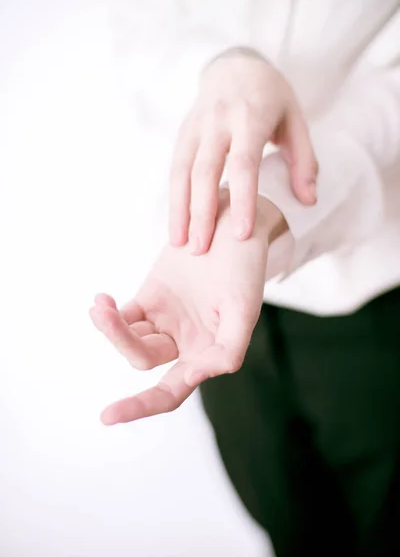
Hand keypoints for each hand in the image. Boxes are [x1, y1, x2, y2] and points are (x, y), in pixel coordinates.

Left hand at [90, 191, 283, 424]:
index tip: (108, 416)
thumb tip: (195, 376)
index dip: (141, 406)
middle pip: (143, 359)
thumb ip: (227, 350)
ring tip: (100, 306)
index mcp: (207, 354)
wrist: (231, 227)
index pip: (171, 392)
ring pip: (129, 338)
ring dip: (110, 327)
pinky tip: (101, 301)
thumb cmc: (245, 269)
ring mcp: (164, 321)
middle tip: (103, 314)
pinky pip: (123, 316)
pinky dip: (108, 313)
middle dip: (121, 342)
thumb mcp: (245, 309)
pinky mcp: (150, 298)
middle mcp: (183, 343)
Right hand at [169, 48, 316, 253]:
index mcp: (249, 117)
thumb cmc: (270, 98)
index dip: (243, 200)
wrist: (234, 65)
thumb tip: (308, 201)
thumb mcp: (295, 121)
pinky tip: (177, 225)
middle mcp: (217, 121)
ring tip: (179, 243)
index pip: (244, 164)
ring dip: (179, 209)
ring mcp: (195, 126)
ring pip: (181, 171)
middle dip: (201, 213)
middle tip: (202, 250)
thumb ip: (304, 160)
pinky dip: (174, 198)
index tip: (242, 235)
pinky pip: (175, 168)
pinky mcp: (182, 133)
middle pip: (205, 171)